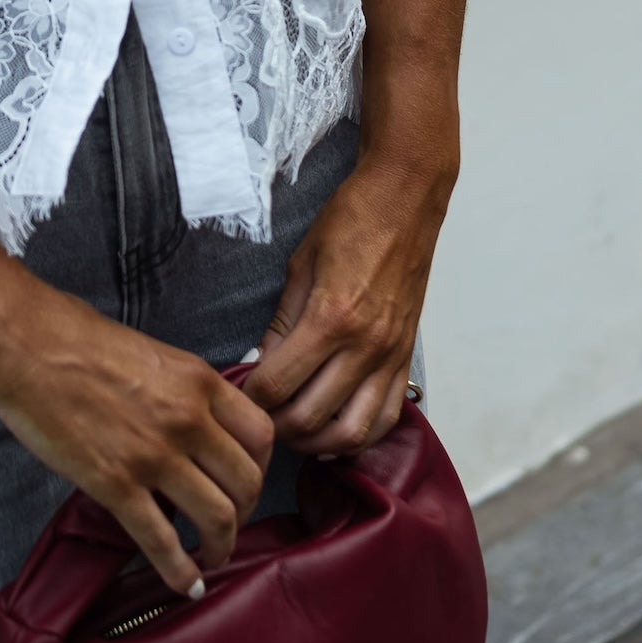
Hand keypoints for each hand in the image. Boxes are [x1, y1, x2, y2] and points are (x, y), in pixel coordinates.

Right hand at [0, 275, 272, 595]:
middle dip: (245, 511)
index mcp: (200, 381)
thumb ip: (182, 389)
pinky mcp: (116, 485)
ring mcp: (154, 455)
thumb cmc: (75, 337)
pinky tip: (185, 584)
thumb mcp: (152, 352)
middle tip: (229, 523)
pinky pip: (162, 541)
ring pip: (217, 516)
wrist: (23, 344)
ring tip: (213, 557)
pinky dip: (180, 570)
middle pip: (246, 481)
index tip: (246, 482)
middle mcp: (188, 419)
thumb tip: (196, 420)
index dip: (261, 467)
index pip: (261, 435)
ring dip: (222, 545)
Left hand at [242, 149, 450, 457]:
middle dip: (275, 427)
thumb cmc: (350, 222)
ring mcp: (390, 356)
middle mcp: (365, 345)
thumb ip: (279, 324)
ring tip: (292, 430)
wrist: (404, 200)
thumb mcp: (299, 267)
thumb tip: (257, 367)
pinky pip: (386, 417)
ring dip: (316, 442)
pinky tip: (333, 428)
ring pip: (352, 433)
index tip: (235, 395)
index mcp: (330, 318)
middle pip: (310, 419)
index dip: (249, 399)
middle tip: (257, 417)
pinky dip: (358, 435)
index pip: (277, 385)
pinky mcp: (406, 357)